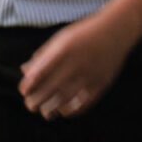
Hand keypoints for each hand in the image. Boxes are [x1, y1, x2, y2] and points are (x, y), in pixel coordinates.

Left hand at [20, 12, 134, 118]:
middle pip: (47, 92)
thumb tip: (24, 71)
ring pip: (63, 101)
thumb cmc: (85, 33)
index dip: (27, 88)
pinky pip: (83, 104)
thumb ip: (42, 56)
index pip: (36, 76)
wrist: (117, 29)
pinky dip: (71, 111)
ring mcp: (89, 75)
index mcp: (62, 51)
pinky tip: (65, 110)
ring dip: (50, 110)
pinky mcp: (101, 84)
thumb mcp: (60, 39)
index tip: (25, 91)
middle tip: (31, 105)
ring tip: (45, 111)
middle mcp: (75, 64)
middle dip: (34, 103)